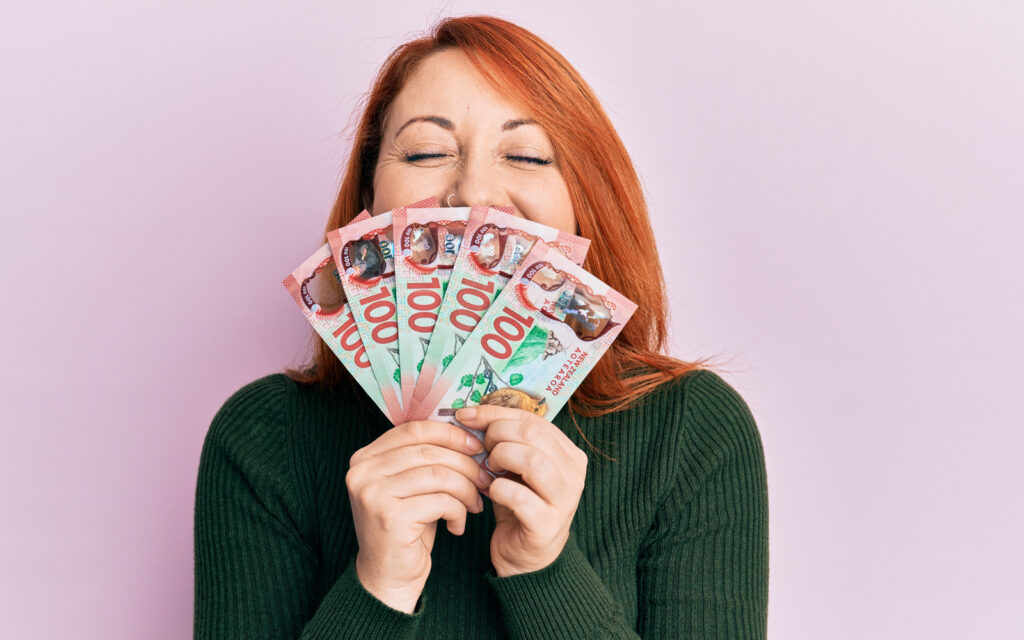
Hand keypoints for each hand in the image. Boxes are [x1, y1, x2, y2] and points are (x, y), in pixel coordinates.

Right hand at [346, 420, 490, 612]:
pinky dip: (458, 511)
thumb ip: (425, 458)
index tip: (476, 446)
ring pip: (439, 475)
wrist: (388, 577)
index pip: (414, 429)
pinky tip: (457, 525)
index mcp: (365, 458)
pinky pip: (441, 501)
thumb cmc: (407, 528)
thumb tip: (468, 434)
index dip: (450, 434)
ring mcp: (373, 494)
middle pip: (429, 451)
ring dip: (466, 489)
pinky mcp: (390, 517)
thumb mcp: (411, 486)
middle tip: (484, 479)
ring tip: (474, 504)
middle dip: (465, 464)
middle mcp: (362, 472)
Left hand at [455, 405, 587, 577]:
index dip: (495, 413)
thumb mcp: (514, 467)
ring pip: (532, 460)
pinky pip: (518, 496)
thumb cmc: (519, 505)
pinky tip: (491, 493)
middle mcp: (574, 474)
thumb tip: (469, 413)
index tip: (466, 415)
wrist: (525, 558)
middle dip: (497, 435)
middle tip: (482, 449)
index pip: (533, 419)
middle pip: (533, 434)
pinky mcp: (547, 525)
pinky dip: (498, 489)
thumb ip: (504, 439)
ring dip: (501, 459)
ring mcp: (564, 500)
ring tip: (489, 469)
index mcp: (568, 453)